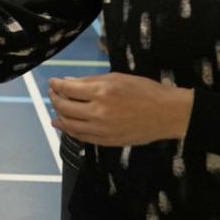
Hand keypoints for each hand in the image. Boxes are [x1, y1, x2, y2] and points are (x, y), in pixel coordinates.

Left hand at [49, 73, 193, 146]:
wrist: (168, 114)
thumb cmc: (144, 90)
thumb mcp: (116, 78)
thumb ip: (90, 81)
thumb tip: (68, 82)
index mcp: (101, 92)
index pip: (67, 89)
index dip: (56, 85)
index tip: (52, 82)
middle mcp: (98, 112)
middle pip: (65, 108)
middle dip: (55, 99)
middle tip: (53, 94)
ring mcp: (102, 130)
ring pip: (70, 125)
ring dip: (59, 116)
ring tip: (55, 110)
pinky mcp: (108, 141)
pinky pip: (82, 137)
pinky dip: (70, 131)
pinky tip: (64, 126)